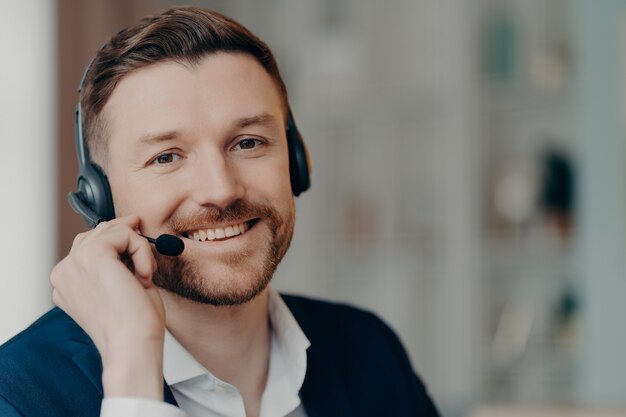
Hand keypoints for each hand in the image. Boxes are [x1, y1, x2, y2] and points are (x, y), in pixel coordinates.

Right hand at [50, 214, 164, 399]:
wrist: (133, 346)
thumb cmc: (134, 325)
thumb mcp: (121, 286)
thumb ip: (119, 258)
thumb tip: (131, 224)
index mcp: (67, 283)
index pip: (88, 246)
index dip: (118, 244)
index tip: (138, 253)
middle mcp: (64, 273)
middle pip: (97, 232)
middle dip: (127, 239)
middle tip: (146, 263)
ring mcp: (74, 263)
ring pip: (112, 230)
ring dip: (138, 248)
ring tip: (144, 276)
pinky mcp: (92, 256)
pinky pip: (124, 233)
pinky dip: (142, 250)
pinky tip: (144, 276)